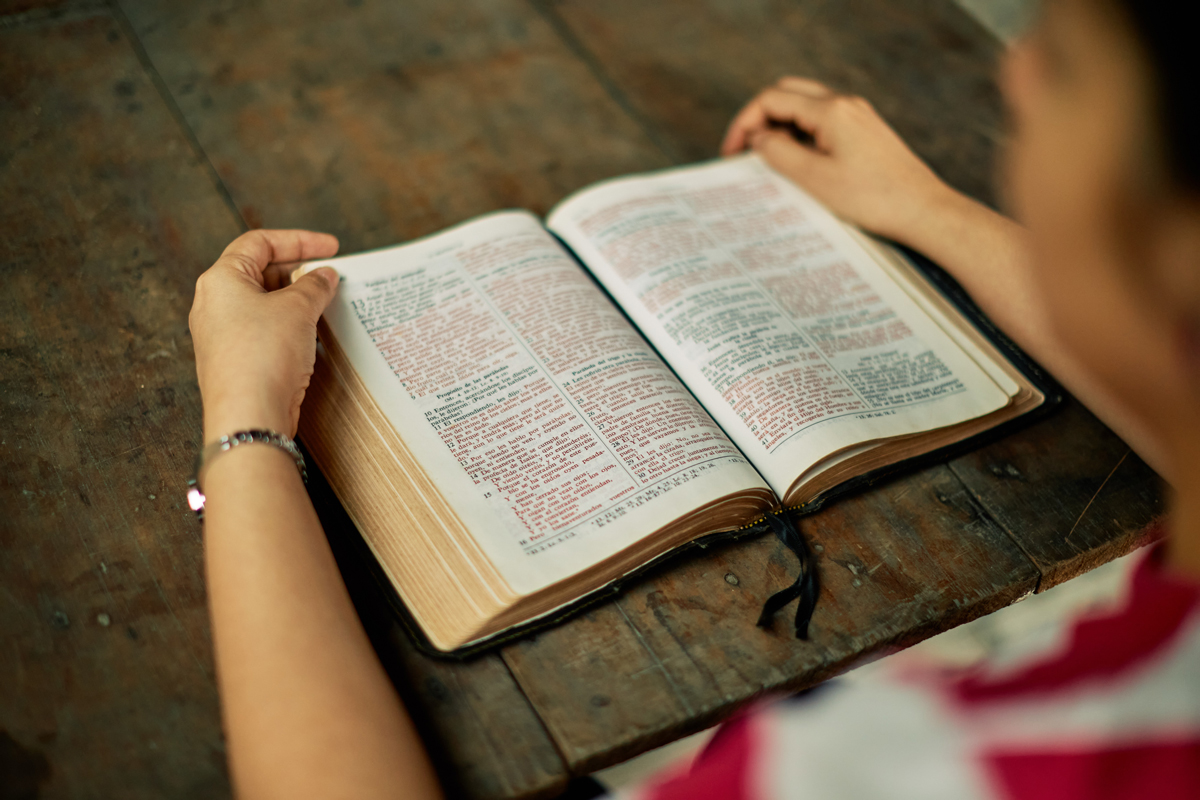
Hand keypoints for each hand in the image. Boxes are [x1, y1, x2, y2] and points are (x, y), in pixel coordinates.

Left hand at [189, 229, 339, 443]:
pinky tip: (312, 331)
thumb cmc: (263, 357)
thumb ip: (314, 285)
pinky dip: (289, 323)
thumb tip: (324, 276)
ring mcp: (223, 333)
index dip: (300, 241)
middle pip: (260, 271)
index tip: (331, 248)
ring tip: (326, 302)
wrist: (249, 415)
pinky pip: (264, 329)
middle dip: (299, 271)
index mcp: (221, 280)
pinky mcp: (236, 359)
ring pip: (264, 302)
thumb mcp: (297, 309)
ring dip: (296, 298)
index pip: (260, 243)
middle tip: (331, 276)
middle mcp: (215, 303)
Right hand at [721, 77, 958, 244]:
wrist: (924, 212)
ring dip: (780, 129)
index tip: (731, 153)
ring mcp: (858, 118)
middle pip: (788, 94)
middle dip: (760, 119)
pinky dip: (802, 137)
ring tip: (768, 163)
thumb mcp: (815, 179)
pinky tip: (797, 166)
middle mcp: (845, 105)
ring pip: (805, 108)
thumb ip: (779, 153)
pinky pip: (823, 124)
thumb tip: (758, 140)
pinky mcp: (865, 134)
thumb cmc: (874, 199)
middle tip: (744, 152)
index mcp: (831, 110)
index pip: (772, 100)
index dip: (744, 123)